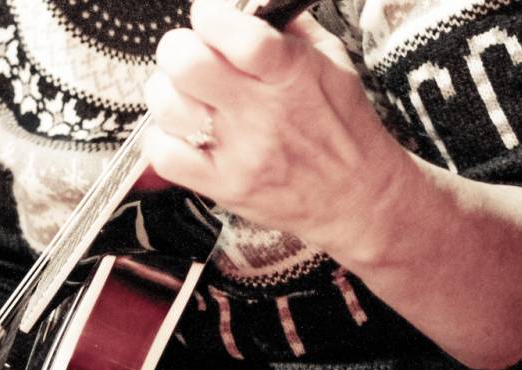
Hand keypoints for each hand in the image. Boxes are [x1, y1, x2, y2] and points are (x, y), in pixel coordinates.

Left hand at [142, 0, 408, 255]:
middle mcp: (262, 113)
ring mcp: (240, 153)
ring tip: (189, 99)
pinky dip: (163, 139)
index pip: (236, 34)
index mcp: (291, 74)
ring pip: (167, 106)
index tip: (211, 18)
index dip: (210, 16)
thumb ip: (289, 29)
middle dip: (179, 49)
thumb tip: (246, 6)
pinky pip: (163, 155)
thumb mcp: (333, 64)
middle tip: (191, 57)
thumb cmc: (344, 129)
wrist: (358, 198)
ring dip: (168, 95)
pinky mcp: (224, 187)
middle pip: (186, 64)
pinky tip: (186, 135)